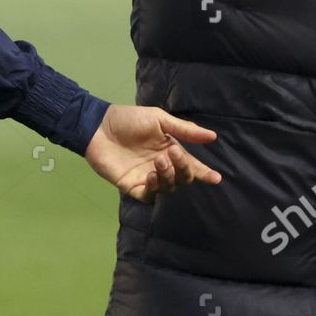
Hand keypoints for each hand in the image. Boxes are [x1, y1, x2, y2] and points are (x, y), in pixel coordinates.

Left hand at [84, 104, 222, 203]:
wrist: (99, 126)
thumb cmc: (129, 120)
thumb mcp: (159, 119)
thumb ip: (184, 130)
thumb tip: (212, 136)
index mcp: (170, 150)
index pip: (191, 165)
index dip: (204, 173)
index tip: (216, 178)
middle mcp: (161, 166)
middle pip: (182, 178)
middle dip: (183, 169)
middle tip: (172, 154)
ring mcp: (147, 177)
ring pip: (168, 188)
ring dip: (168, 176)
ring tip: (158, 160)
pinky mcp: (132, 186)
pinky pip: (148, 196)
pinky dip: (154, 188)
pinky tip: (150, 176)